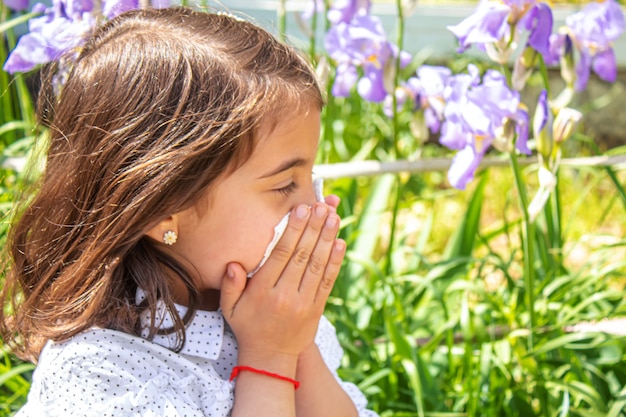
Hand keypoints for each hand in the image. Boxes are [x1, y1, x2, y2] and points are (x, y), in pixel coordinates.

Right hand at [220, 202, 344, 365]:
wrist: (271, 358)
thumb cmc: (248, 326)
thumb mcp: (230, 308)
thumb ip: (230, 285)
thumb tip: (233, 264)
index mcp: (263, 291)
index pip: (280, 255)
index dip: (293, 230)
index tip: (301, 210)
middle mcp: (286, 295)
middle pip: (302, 255)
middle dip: (313, 228)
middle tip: (322, 205)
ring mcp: (304, 302)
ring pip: (318, 265)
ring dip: (327, 238)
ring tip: (333, 216)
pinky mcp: (317, 307)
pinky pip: (328, 280)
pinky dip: (335, 261)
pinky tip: (340, 242)